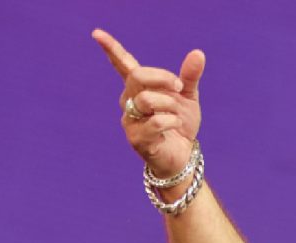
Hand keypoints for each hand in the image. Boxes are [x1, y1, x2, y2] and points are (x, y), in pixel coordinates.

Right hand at [92, 29, 204, 178]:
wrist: (184, 155)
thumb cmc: (180, 124)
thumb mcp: (187, 97)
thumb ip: (189, 76)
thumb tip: (198, 53)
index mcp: (140, 87)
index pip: (123, 65)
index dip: (111, 49)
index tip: (97, 33)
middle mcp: (129, 100)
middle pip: (137, 77)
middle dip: (163, 78)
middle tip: (179, 87)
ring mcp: (130, 119)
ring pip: (147, 100)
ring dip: (170, 105)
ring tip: (177, 115)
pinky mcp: (136, 138)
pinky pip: (155, 123)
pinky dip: (171, 122)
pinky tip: (174, 128)